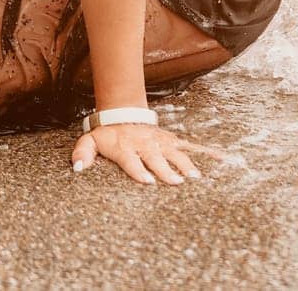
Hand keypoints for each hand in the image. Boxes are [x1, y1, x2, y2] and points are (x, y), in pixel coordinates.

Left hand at [71, 122, 206, 184]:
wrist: (122, 114)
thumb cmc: (107, 134)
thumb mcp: (90, 141)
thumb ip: (83, 153)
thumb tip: (76, 168)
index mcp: (126, 148)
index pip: (132, 160)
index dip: (139, 170)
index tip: (148, 181)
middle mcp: (144, 145)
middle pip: (156, 158)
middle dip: (166, 170)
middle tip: (176, 182)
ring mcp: (160, 142)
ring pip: (174, 152)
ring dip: (184, 163)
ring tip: (194, 177)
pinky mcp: (170, 140)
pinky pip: (189, 146)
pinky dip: (206, 151)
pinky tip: (221, 158)